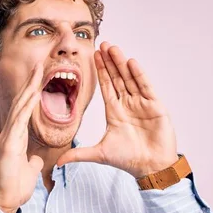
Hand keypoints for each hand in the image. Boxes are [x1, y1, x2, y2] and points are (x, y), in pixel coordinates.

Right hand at [0, 64, 44, 212]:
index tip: (41, 77)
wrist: (4, 199)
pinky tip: (33, 94)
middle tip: (40, 64)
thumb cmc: (14, 186)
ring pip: (20, 107)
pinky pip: (19, 122)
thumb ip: (31, 161)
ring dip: (29, 88)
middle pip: (22, 102)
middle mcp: (11, 132)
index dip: (33, 92)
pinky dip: (26, 107)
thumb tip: (35, 160)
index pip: (26, 109)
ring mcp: (9, 136)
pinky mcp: (9, 144)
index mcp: (17, 136)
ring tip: (38, 71)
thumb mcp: (28, 170)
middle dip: (32, 82)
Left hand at [57, 42, 177, 177]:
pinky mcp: (155, 107)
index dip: (100, 71)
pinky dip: (138, 75)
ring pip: (130, 79)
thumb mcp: (99, 154)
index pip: (106, 86)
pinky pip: (145, 87)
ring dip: (121, 63)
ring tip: (114, 48)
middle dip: (110, 61)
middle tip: (103, 44)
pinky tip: (130, 62)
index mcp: (115, 112)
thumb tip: (57, 163)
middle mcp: (128, 105)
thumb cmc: (128, 160)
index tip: (94, 56)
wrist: (151, 168)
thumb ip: (78, 154)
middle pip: (117, 78)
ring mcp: (142, 104)